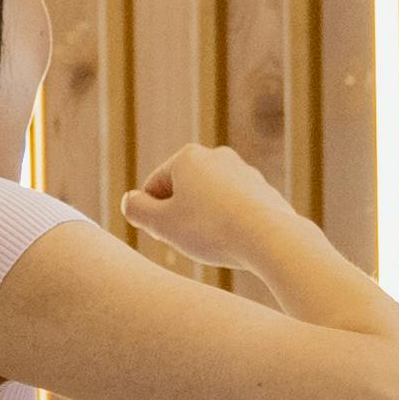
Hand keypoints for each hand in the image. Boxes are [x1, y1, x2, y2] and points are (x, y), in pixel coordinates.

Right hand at [114, 141, 306, 279]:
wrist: (268, 237)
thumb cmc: (210, 229)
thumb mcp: (161, 224)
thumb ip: (137, 210)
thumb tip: (130, 201)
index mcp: (187, 157)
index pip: (154, 187)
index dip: (153, 216)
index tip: (166, 236)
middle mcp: (217, 156)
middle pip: (184, 191)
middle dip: (180, 216)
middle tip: (189, 241)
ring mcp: (244, 172)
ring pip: (210, 201)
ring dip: (205, 221)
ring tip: (213, 243)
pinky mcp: (264, 191)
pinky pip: (235, 210)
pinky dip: (230, 225)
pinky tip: (235, 242)